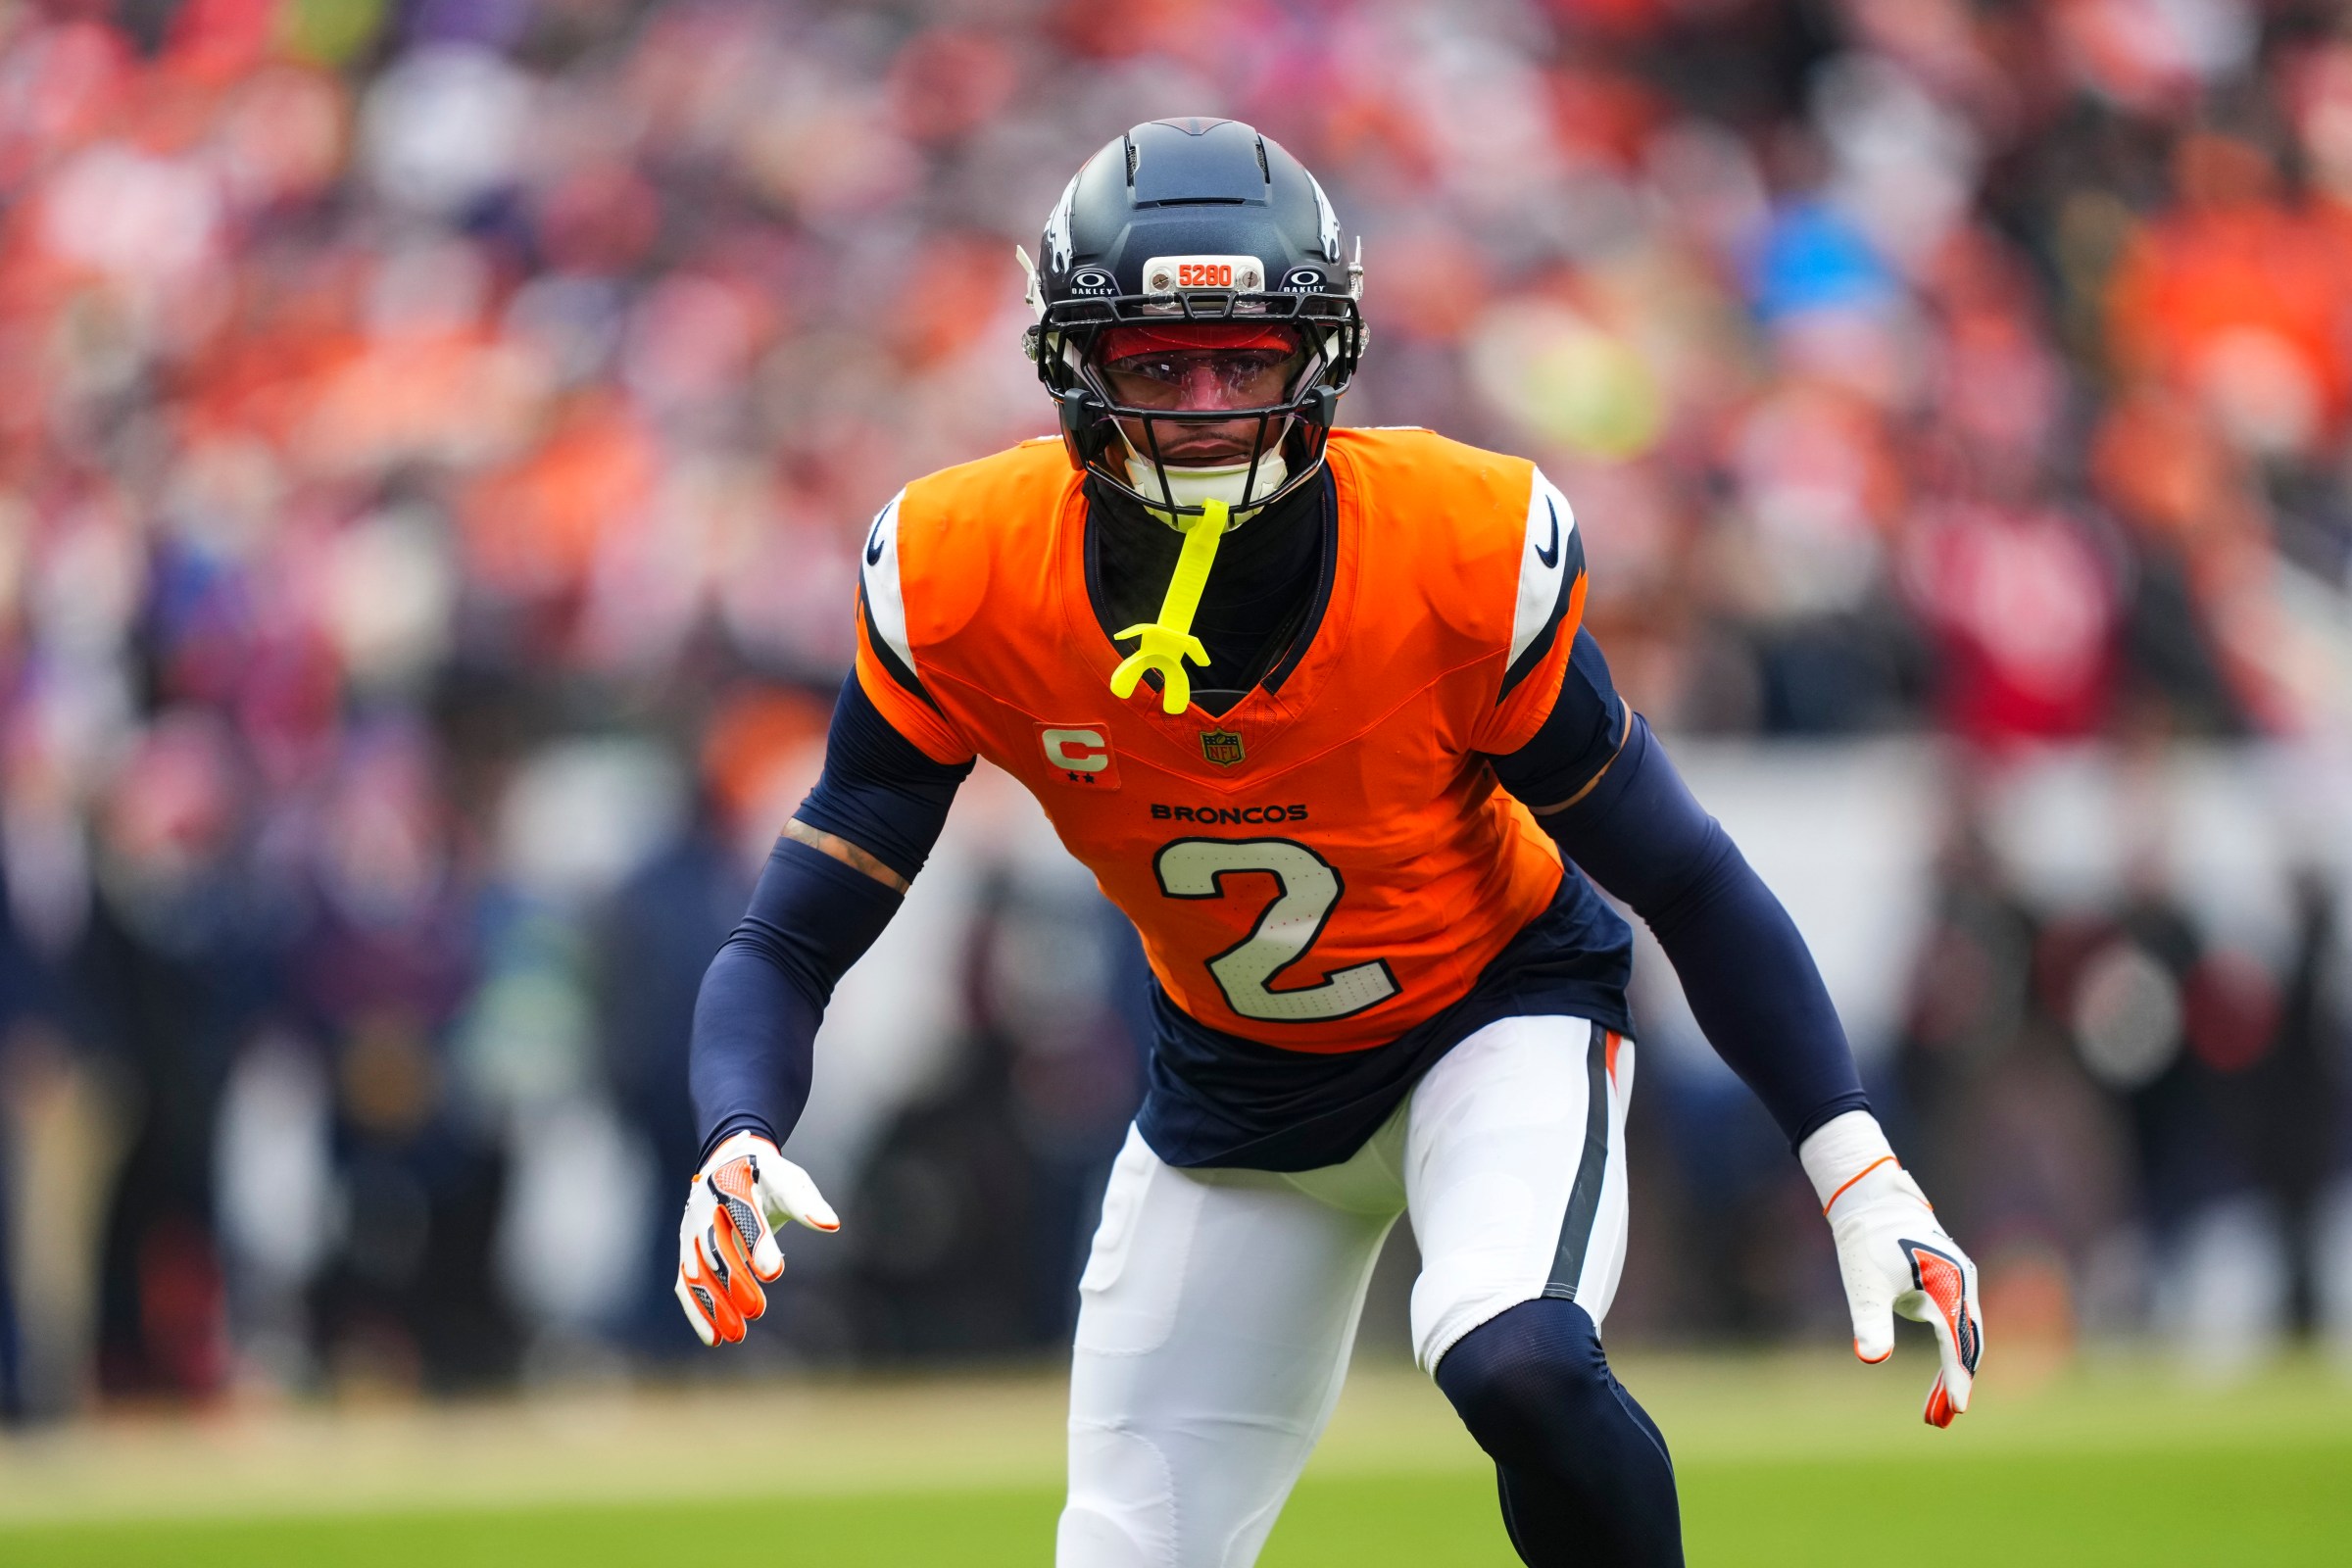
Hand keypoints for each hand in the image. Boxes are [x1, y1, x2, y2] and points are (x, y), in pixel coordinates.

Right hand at [674, 1130, 838, 1346]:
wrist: (728, 1163)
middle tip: (757, 1309)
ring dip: (714, 1303)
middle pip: (716, 1246)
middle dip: (734, 1279)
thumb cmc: (767, 1177)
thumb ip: (806, 1203)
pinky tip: (715, 1337)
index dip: (756, 1242)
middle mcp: (704, 1205)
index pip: (742, 1212)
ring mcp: (690, 1229)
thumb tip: (831, 1224)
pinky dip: (697, 1310)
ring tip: (737, 1334)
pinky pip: (686, 1283)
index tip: (774, 1271)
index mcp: (732, 1181)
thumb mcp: (789, 1180)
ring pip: (697, 1270)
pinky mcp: (685, 1250)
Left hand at [1799, 1112, 1983, 1426]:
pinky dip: (1951, 1355)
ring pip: (1964, 1337)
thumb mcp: (1864, 1283)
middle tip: (1941, 1420)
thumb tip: (1870, 1358)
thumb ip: (1869, 1320)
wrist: (1873, 1201)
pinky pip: (1957, 1327)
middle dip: (1957, 1382)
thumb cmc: (1866, 1241)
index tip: (1958, 1408)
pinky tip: (1938, 1381)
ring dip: (1954, 1373)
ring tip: (1936, 1413)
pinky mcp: (1952, 1285)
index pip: (1958, 1340)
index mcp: (1947, 1284)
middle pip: (1968, 1343)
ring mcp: (1960, 1284)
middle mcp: (1962, 1284)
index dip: (1957, 1377)